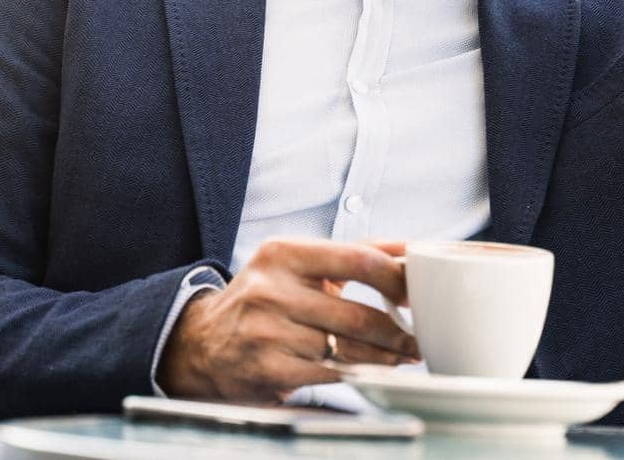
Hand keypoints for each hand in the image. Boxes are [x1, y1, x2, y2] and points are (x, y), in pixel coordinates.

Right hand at [157, 238, 419, 402]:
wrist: (202, 344)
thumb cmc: (264, 298)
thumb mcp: (296, 263)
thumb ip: (352, 252)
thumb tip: (411, 248)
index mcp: (284, 253)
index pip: (357, 258)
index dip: (396, 277)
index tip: (418, 290)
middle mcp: (272, 290)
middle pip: (357, 314)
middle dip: (398, 330)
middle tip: (421, 335)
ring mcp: (268, 332)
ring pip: (347, 349)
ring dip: (385, 356)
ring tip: (406, 354)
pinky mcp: (269, 370)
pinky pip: (330, 375)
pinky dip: (358, 374)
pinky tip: (375, 371)